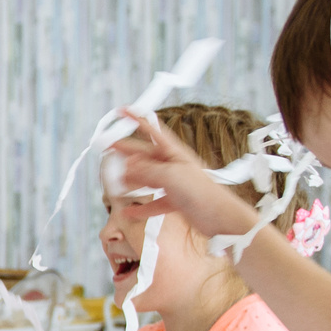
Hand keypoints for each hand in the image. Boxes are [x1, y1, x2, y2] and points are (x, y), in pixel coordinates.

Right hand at [103, 111, 259, 239]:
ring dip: (131, 181)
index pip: (152, 130)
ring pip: (147, 179)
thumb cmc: (202, 193)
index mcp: (174, 153)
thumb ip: (147, 171)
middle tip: (108, 150)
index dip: (137, 119)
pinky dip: (141, 207)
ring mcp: (175, 184)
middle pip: (145, 155)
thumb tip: (128, 168)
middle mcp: (173, 166)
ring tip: (116, 184)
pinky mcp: (176, 202)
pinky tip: (130, 211)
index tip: (122, 111)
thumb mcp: (171, 176)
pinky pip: (154, 203)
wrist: (221, 218)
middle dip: (127, 152)